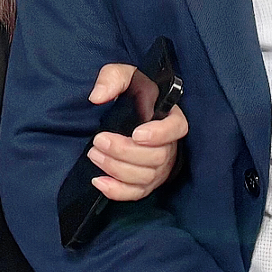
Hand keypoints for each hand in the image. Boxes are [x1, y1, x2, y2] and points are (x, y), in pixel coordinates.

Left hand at [84, 63, 188, 200]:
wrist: (124, 115)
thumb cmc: (130, 95)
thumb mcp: (123, 77)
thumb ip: (113, 79)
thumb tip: (97, 97)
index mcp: (170, 118)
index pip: (176, 129)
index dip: (159, 134)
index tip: (137, 133)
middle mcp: (169, 146)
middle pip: (156, 157)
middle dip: (124, 151)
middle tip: (98, 140)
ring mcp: (159, 168)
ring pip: (145, 176)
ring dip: (116, 168)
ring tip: (94, 154)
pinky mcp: (145, 183)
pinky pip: (136, 194)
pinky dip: (117, 191)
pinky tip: (99, 182)